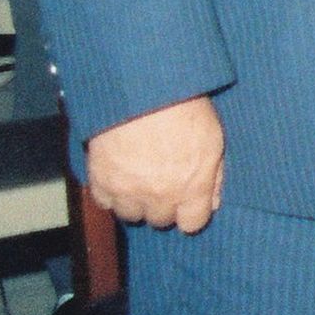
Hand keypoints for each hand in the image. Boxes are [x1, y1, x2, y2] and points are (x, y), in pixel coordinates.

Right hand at [86, 94, 224, 232]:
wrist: (141, 89)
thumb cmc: (183, 107)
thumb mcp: (213, 138)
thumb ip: (214, 175)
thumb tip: (213, 202)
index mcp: (191, 187)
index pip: (192, 224)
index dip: (190, 213)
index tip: (187, 201)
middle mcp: (159, 196)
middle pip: (160, 220)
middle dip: (163, 204)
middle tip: (162, 181)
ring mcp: (127, 191)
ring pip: (130, 215)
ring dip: (135, 201)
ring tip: (139, 178)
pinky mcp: (100, 180)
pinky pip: (104, 202)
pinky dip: (110, 192)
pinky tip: (119, 174)